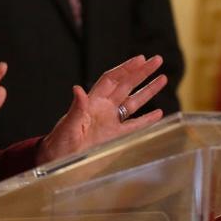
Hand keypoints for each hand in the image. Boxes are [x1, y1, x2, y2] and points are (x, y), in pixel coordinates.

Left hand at [37, 55, 166, 163]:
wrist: (57, 161)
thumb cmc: (59, 143)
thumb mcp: (67, 126)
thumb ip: (76, 108)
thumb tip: (77, 89)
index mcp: (92, 102)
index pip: (112, 79)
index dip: (126, 68)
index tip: (140, 59)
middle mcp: (104, 108)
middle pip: (126, 85)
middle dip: (141, 72)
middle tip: (157, 60)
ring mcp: (111, 122)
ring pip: (133, 102)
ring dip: (147, 91)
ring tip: (163, 78)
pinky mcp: (115, 137)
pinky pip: (135, 125)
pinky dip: (147, 119)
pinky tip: (159, 113)